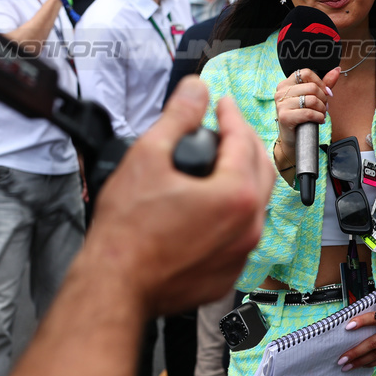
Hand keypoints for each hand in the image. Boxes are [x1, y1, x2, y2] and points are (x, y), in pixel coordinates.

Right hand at [85, 76, 273, 316]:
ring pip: (254, 204)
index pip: (243, 140)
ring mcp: (240, 255)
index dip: (230, 114)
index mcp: (236, 196)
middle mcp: (248, 227)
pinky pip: (239, 236)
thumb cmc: (127, 233)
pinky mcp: (226, 275)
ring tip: (218, 162)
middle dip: (244, 141)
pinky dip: (230, 213)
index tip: (221, 103)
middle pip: (259, 169)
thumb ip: (178, 117)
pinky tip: (208, 205)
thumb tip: (195, 89)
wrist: (115, 286)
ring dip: (241, 177)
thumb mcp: (148, 156)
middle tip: (226, 126)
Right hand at [273, 67, 343, 157]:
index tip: (325, 93)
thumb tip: (336, 70)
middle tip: (323, 107)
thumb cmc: (301, 117)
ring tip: (321, 114)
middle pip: (311, 87)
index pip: (306, 73)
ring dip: (322, 109)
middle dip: (323, 98)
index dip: (320, 83)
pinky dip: (318, 117)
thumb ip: (324, 83)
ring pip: (312, 100)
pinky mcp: (284, 117)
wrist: (292, 138)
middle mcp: (281, 92)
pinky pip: (308, 113)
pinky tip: (319, 120)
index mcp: (286, 84)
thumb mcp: (312, 97)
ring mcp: (281, 104)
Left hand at [337, 305, 375, 369]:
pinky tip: (361, 364)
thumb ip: (370, 316)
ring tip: (347, 366)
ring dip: (361, 361)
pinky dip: (371, 363)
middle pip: (374, 342)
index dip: (361, 322)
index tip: (347, 328)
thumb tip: (349, 328)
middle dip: (356, 352)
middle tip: (342, 359)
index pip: (374, 317)